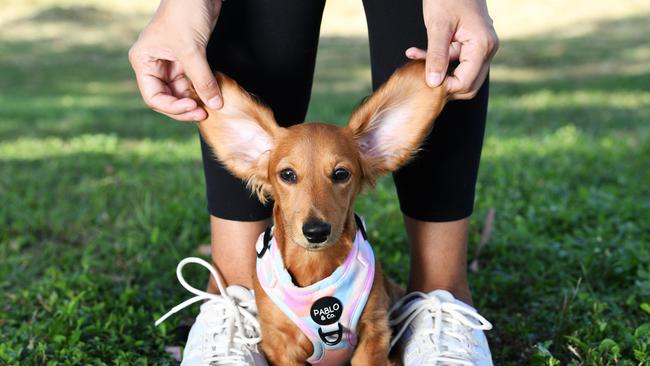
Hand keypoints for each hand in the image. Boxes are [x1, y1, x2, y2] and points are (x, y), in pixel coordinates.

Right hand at [128, 0, 222, 120]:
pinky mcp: (187, 59)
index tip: (193, 108)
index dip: (173, 107)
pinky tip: (211, 94)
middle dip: (184, 107)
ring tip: (210, 105)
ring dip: (194, 100)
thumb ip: (202, 80)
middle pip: (166, 98)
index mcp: (144, 61)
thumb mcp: (193, 50)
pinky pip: (191, 82)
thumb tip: (214, 105)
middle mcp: (154, 63)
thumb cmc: (185, 11)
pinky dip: (200, 89)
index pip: (153, 97)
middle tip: (203, 112)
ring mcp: (171, 62)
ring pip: (180, 92)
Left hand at [407, 0, 498, 99]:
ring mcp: (482, 47)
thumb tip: (434, 83)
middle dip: (445, 85)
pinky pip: (457, 62)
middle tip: (422, 78)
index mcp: (482, 45)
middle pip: (469, 85)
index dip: (446, 87)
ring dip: (439, 71)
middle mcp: (487, 49)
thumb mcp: (438, 26)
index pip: (466, 82)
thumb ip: (436, 55)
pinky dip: (440, 61)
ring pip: (462, 74)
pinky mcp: (473, 45)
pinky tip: (418, 53)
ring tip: (416, 58)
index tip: (425, 83)